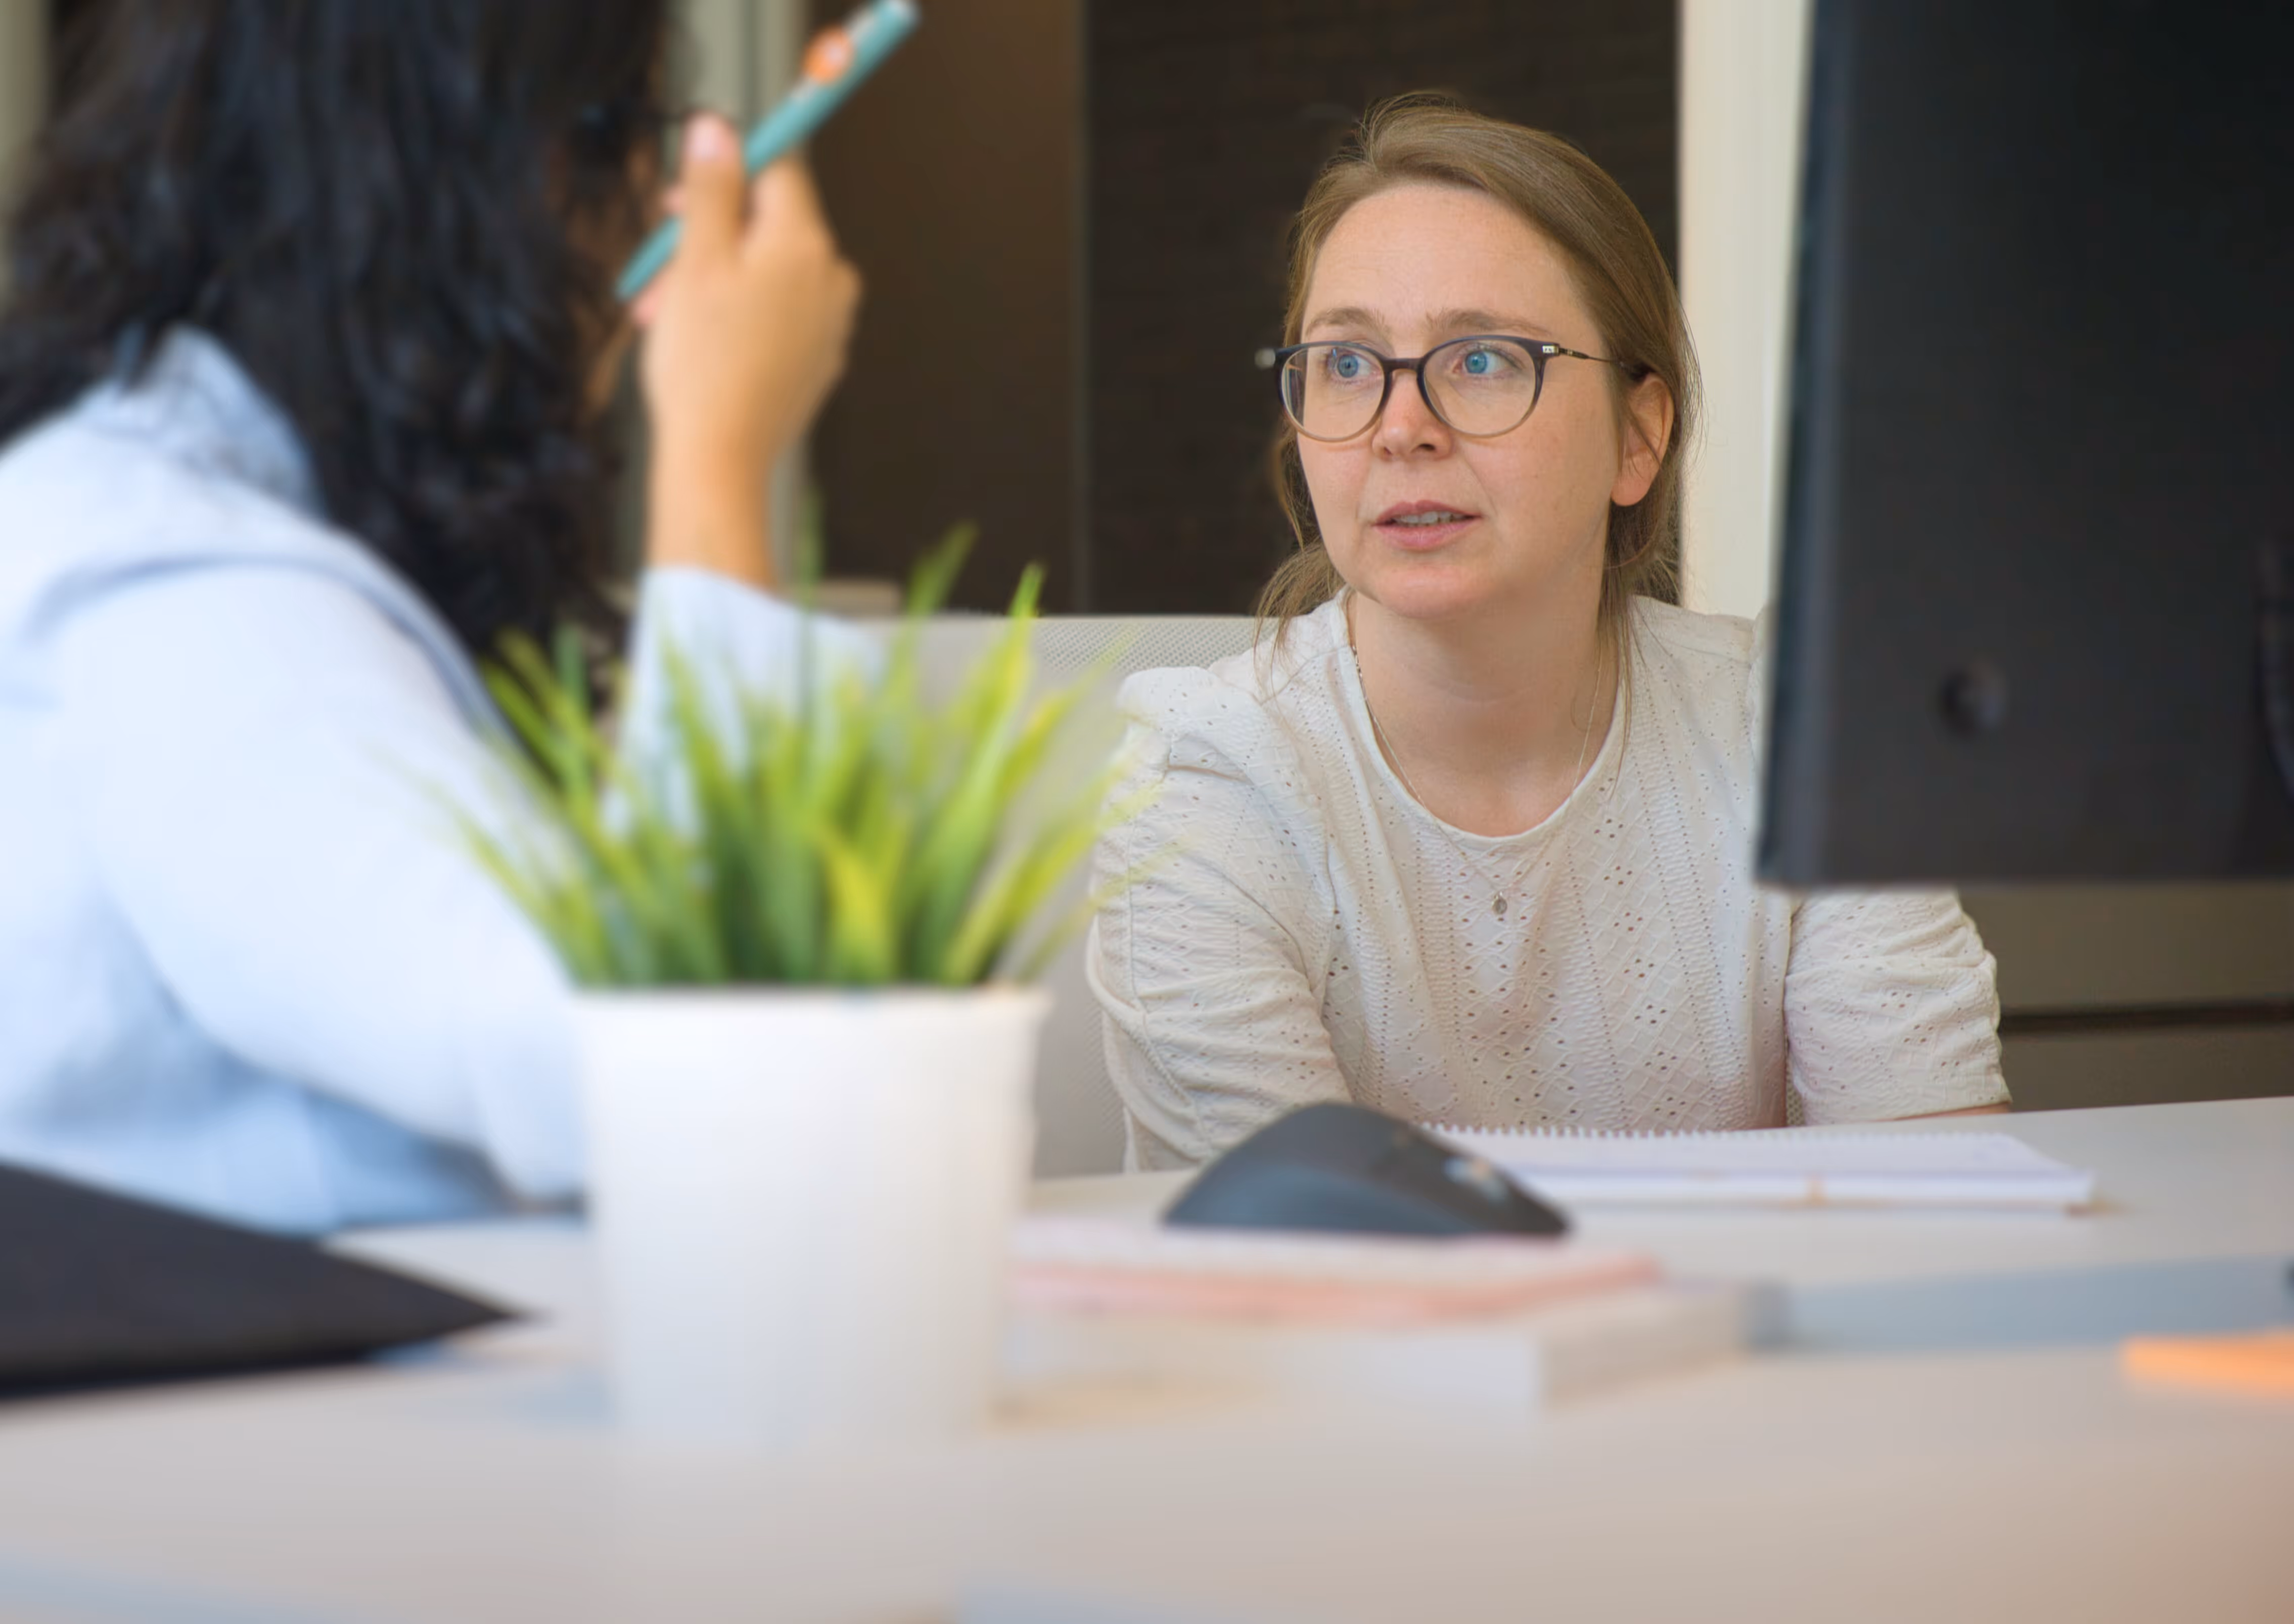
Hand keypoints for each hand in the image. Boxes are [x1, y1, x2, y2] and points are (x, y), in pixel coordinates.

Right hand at [636, 113, 861, 587]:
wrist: (720, 460)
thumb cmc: (703, 365)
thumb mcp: (695, 259)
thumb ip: (710, 189)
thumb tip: (717, 129)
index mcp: (806, 245)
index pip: (776, 172)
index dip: (723, 175)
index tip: (680, 198)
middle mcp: (832, 279)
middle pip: (767, 226)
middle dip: (706, 238)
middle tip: (657, 266)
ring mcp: (830, 323)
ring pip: (764, 273)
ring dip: (709, 280)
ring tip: (663, 314)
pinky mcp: (818, 360)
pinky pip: (775, 316)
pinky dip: (734, 316)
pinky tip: (696, 341)